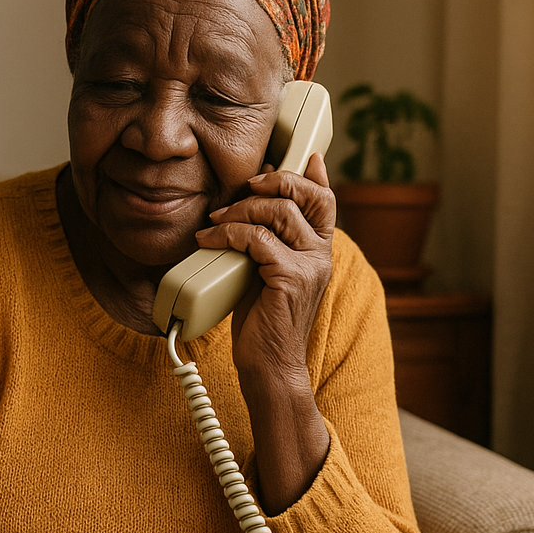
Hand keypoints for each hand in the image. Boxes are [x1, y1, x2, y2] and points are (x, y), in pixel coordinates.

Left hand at [193, 153, 334, 378]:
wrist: (269, 368)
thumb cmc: (263, 323)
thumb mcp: (266, 273)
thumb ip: (266, 243)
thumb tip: (246, 215)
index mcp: (319, 251)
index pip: (324, 198)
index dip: (307, 174)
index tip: (279, 164)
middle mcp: (322, 255)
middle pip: (306, 194)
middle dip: (271, 182)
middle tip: (242, 190)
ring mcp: (310, 266)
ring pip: (278, 211)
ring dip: (239, 210)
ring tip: (215, 221)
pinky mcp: (291, 278)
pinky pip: (256, 238)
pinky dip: (227, 234)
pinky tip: (209, 240)